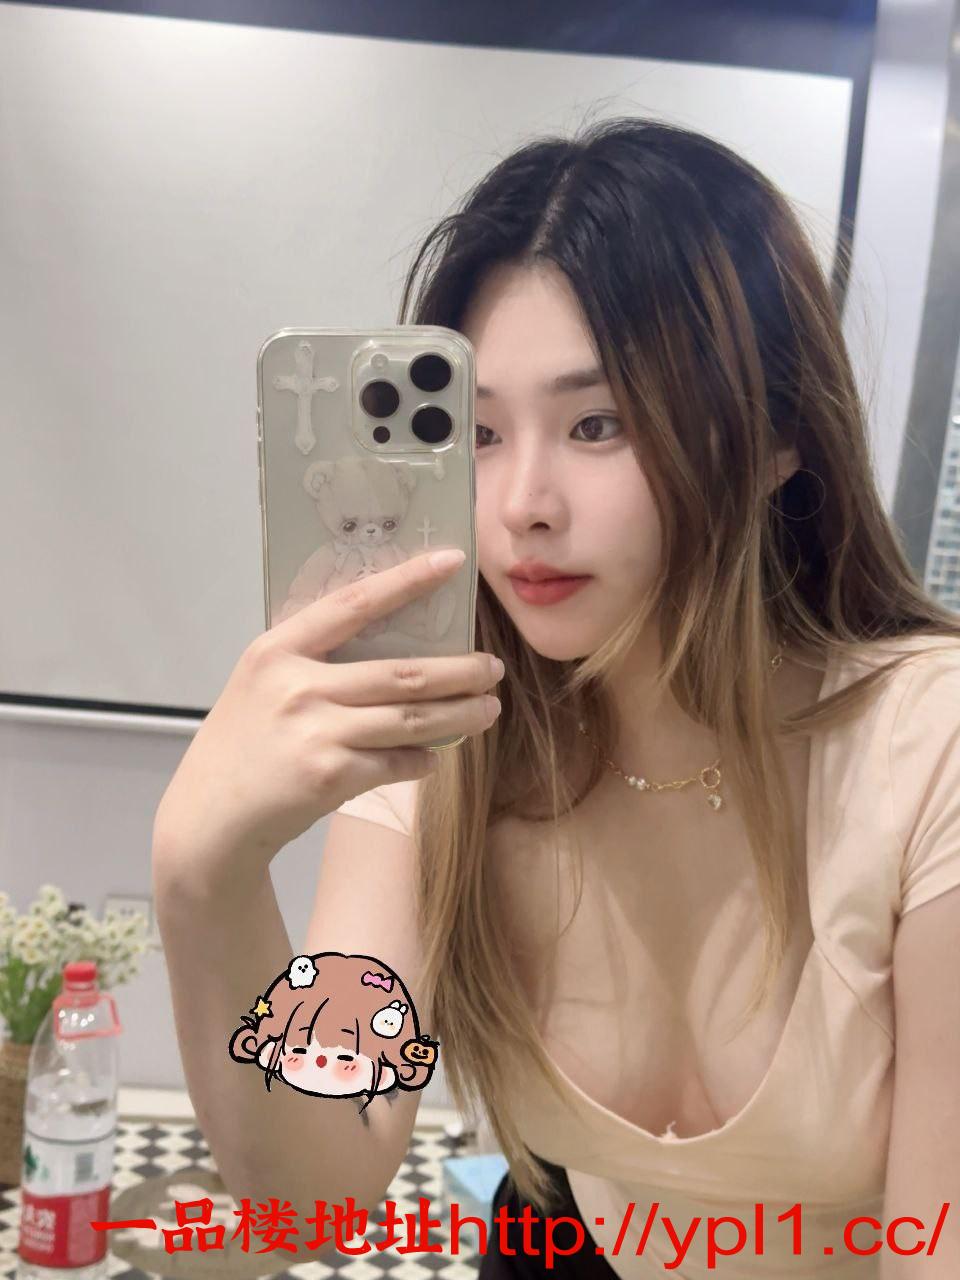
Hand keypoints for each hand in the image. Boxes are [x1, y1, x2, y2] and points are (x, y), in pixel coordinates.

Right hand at [151, 549, 501, 873]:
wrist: (209, 815)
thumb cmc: (244, 742)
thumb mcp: (264, 683)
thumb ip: (314, 661)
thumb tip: (394, 649)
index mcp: (278, 649)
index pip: (355, 602)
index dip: (407, 580)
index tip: (451, 561)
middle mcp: (297, 686)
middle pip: (403, 672)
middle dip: (460, 671)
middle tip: (492, 667)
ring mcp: (315, 732)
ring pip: (411, 719)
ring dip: (460, 714)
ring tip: (488, 708)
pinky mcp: (330, 776)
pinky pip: (396, 761)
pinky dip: (422, 758)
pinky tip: (435, 755)